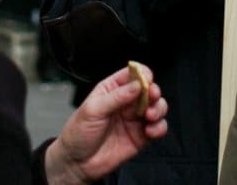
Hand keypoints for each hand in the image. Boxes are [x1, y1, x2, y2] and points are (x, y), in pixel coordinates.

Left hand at [44, 65, 167, 184]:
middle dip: (154, 91)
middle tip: (152, 96)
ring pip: (157, 107)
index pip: (132, 74)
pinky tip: (150, 131)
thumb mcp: (93, 110)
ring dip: (159, 108)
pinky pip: (157, 128)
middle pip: (148, 89)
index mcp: (112, 89)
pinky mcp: (141, 136)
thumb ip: (116, 97)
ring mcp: (134, 119)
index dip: (142, 74)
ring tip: (150, 116)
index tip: (147, 79)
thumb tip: (137, 85)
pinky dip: (159, 127)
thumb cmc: (79, 132)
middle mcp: (126, 102)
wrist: (76, 163)